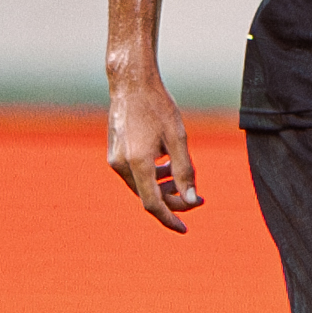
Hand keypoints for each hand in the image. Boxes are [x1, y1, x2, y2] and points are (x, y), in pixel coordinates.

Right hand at [107, 71, 202, 231]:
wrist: (131, 84)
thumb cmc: (158, 107)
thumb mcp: (178, 138)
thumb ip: (184, 171)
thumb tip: (191, 199)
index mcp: (138, 163)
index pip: (153, 204)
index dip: (170, 218)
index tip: (185, 228)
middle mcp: (122, 165)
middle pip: (148, 196)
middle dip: (172, 201)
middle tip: (197, 197)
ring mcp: (115, 159)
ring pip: (141, 186)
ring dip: (163, 189)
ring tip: (183, 179)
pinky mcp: (114, 153)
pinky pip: (134, 175)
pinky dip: (151, 177)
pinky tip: (166, 166)